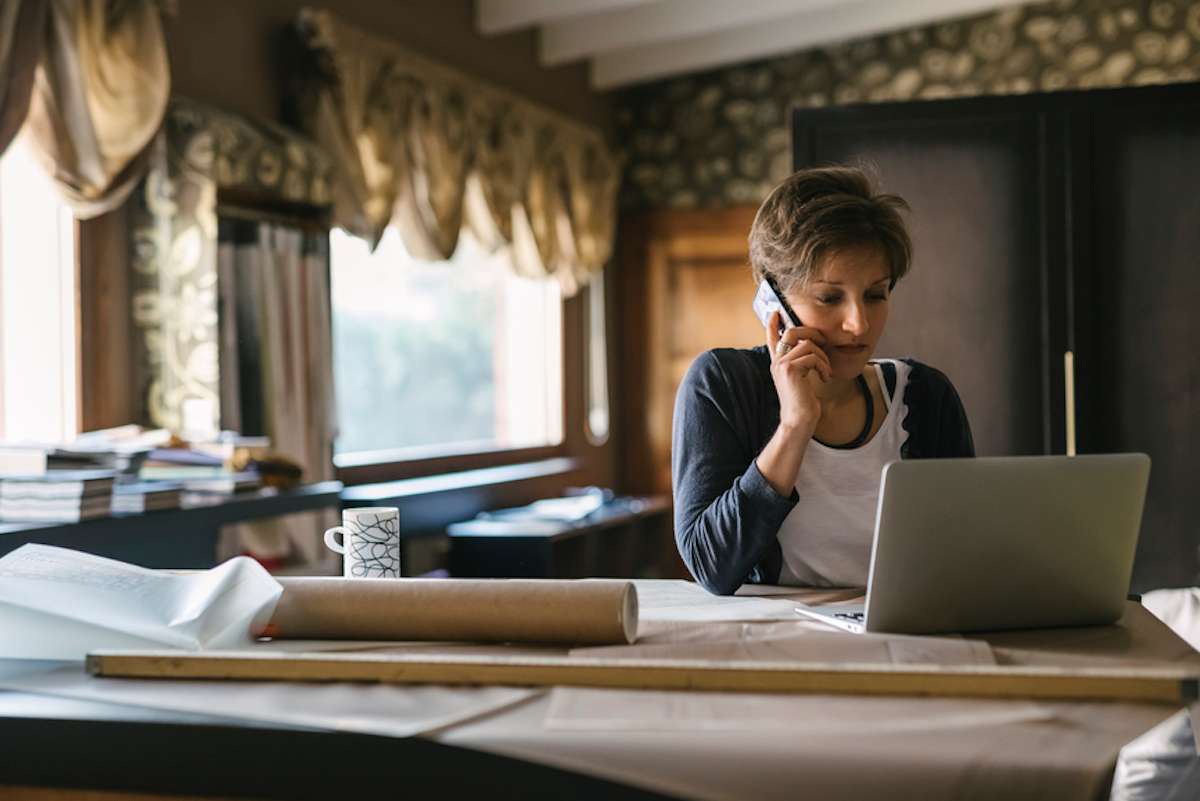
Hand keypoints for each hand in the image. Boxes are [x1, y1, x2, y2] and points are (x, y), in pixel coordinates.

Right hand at [765, 311, 830, 434]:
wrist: (799, 420)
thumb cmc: (803, 402)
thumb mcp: (802, 378)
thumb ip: (801, 362)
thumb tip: (812, 345)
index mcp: (778, 363)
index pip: (772, 338)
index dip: (773, 323)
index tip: (776, 311)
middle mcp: (776, 361)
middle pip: (792, 332)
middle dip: (813, 333)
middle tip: (824, 342)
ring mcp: (781, 364)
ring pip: (808, 344)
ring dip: (823, 357)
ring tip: (826, 371)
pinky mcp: (790, 369)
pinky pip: (813, 356)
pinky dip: (824, 367)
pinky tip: (824, 378)